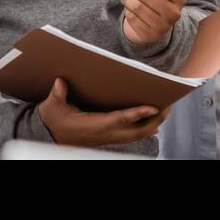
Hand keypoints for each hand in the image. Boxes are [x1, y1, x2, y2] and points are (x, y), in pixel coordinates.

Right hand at [36, 78, 169, 146]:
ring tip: (165, 111)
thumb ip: (58, 94)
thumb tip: (60, 81)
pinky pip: (132, 136)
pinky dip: (144, 129)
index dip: (137, 114)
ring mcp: (108, 138)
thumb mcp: (52, 106)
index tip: (154, 107)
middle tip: (168, 105)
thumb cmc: (53, 120)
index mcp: (94, 126)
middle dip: (155, 120)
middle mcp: (105, 134)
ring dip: (152, 124)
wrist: (50, 136)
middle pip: (136, 132)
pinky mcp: (108, 138)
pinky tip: (153, 124)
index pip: (120, 120)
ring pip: (136, 136)